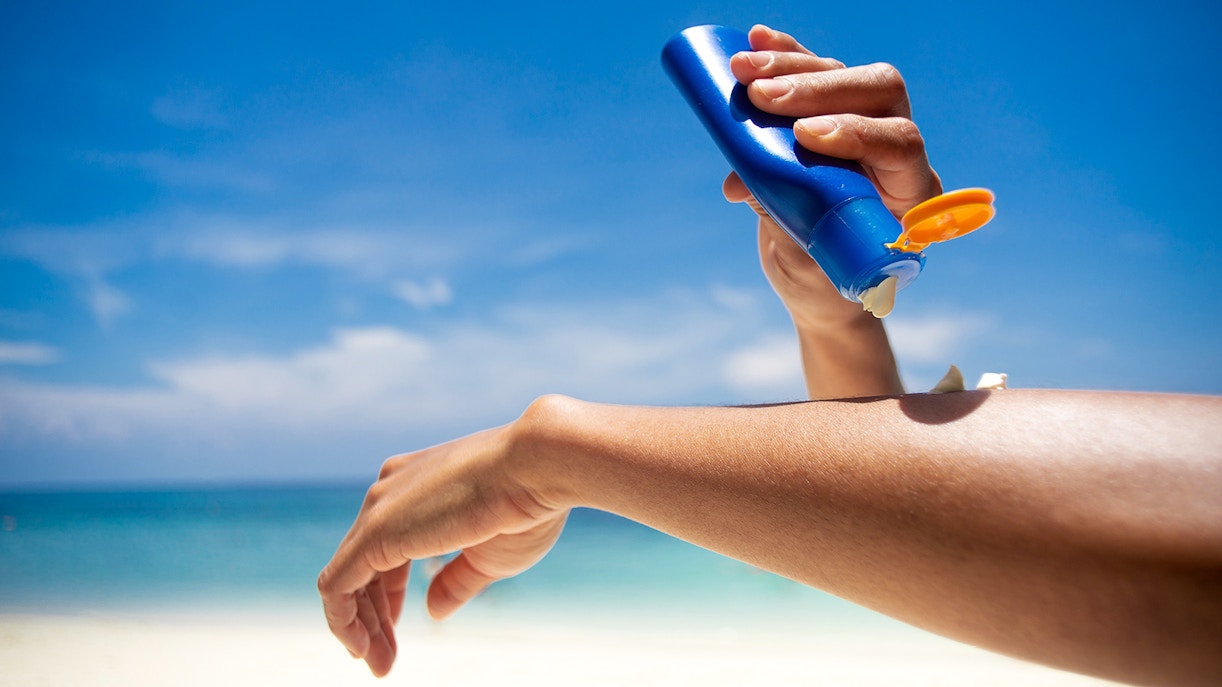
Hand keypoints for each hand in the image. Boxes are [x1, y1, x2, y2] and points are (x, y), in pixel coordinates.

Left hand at [317, 415, 567, 676]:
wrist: (538, 466)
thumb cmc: (526, 505)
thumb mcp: (488, 555)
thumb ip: (454, 581)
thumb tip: (432, 610)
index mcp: (415, 485)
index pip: (385, 549)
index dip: (387, 596)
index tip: (397, 630)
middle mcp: (389, 490)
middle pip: (362, 565)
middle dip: (371, 617)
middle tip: (383, 661)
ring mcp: (379, 507)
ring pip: (345, 577)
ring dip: (358, 626)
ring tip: (378, 664)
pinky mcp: (375, 532)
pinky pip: (337, 586)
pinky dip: (344, 621)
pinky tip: (361, 648)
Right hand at [722, 25, 941, 328]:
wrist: (825, 285)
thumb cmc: (825, 285)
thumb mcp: (806, 268)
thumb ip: (783, 224)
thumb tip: (740, 182)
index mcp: (911, 195)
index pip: (902, 145)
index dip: (857, 134)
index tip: (805, 138)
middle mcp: (897, 151)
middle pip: (877, 94)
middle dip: (817, 89)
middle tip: (762, 97)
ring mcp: (867, 125)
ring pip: (845, 75)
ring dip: (792, 67)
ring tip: (742, 71)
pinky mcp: (834, 114)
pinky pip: (817, 73)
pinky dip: (787, 56)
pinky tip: (757, 41)